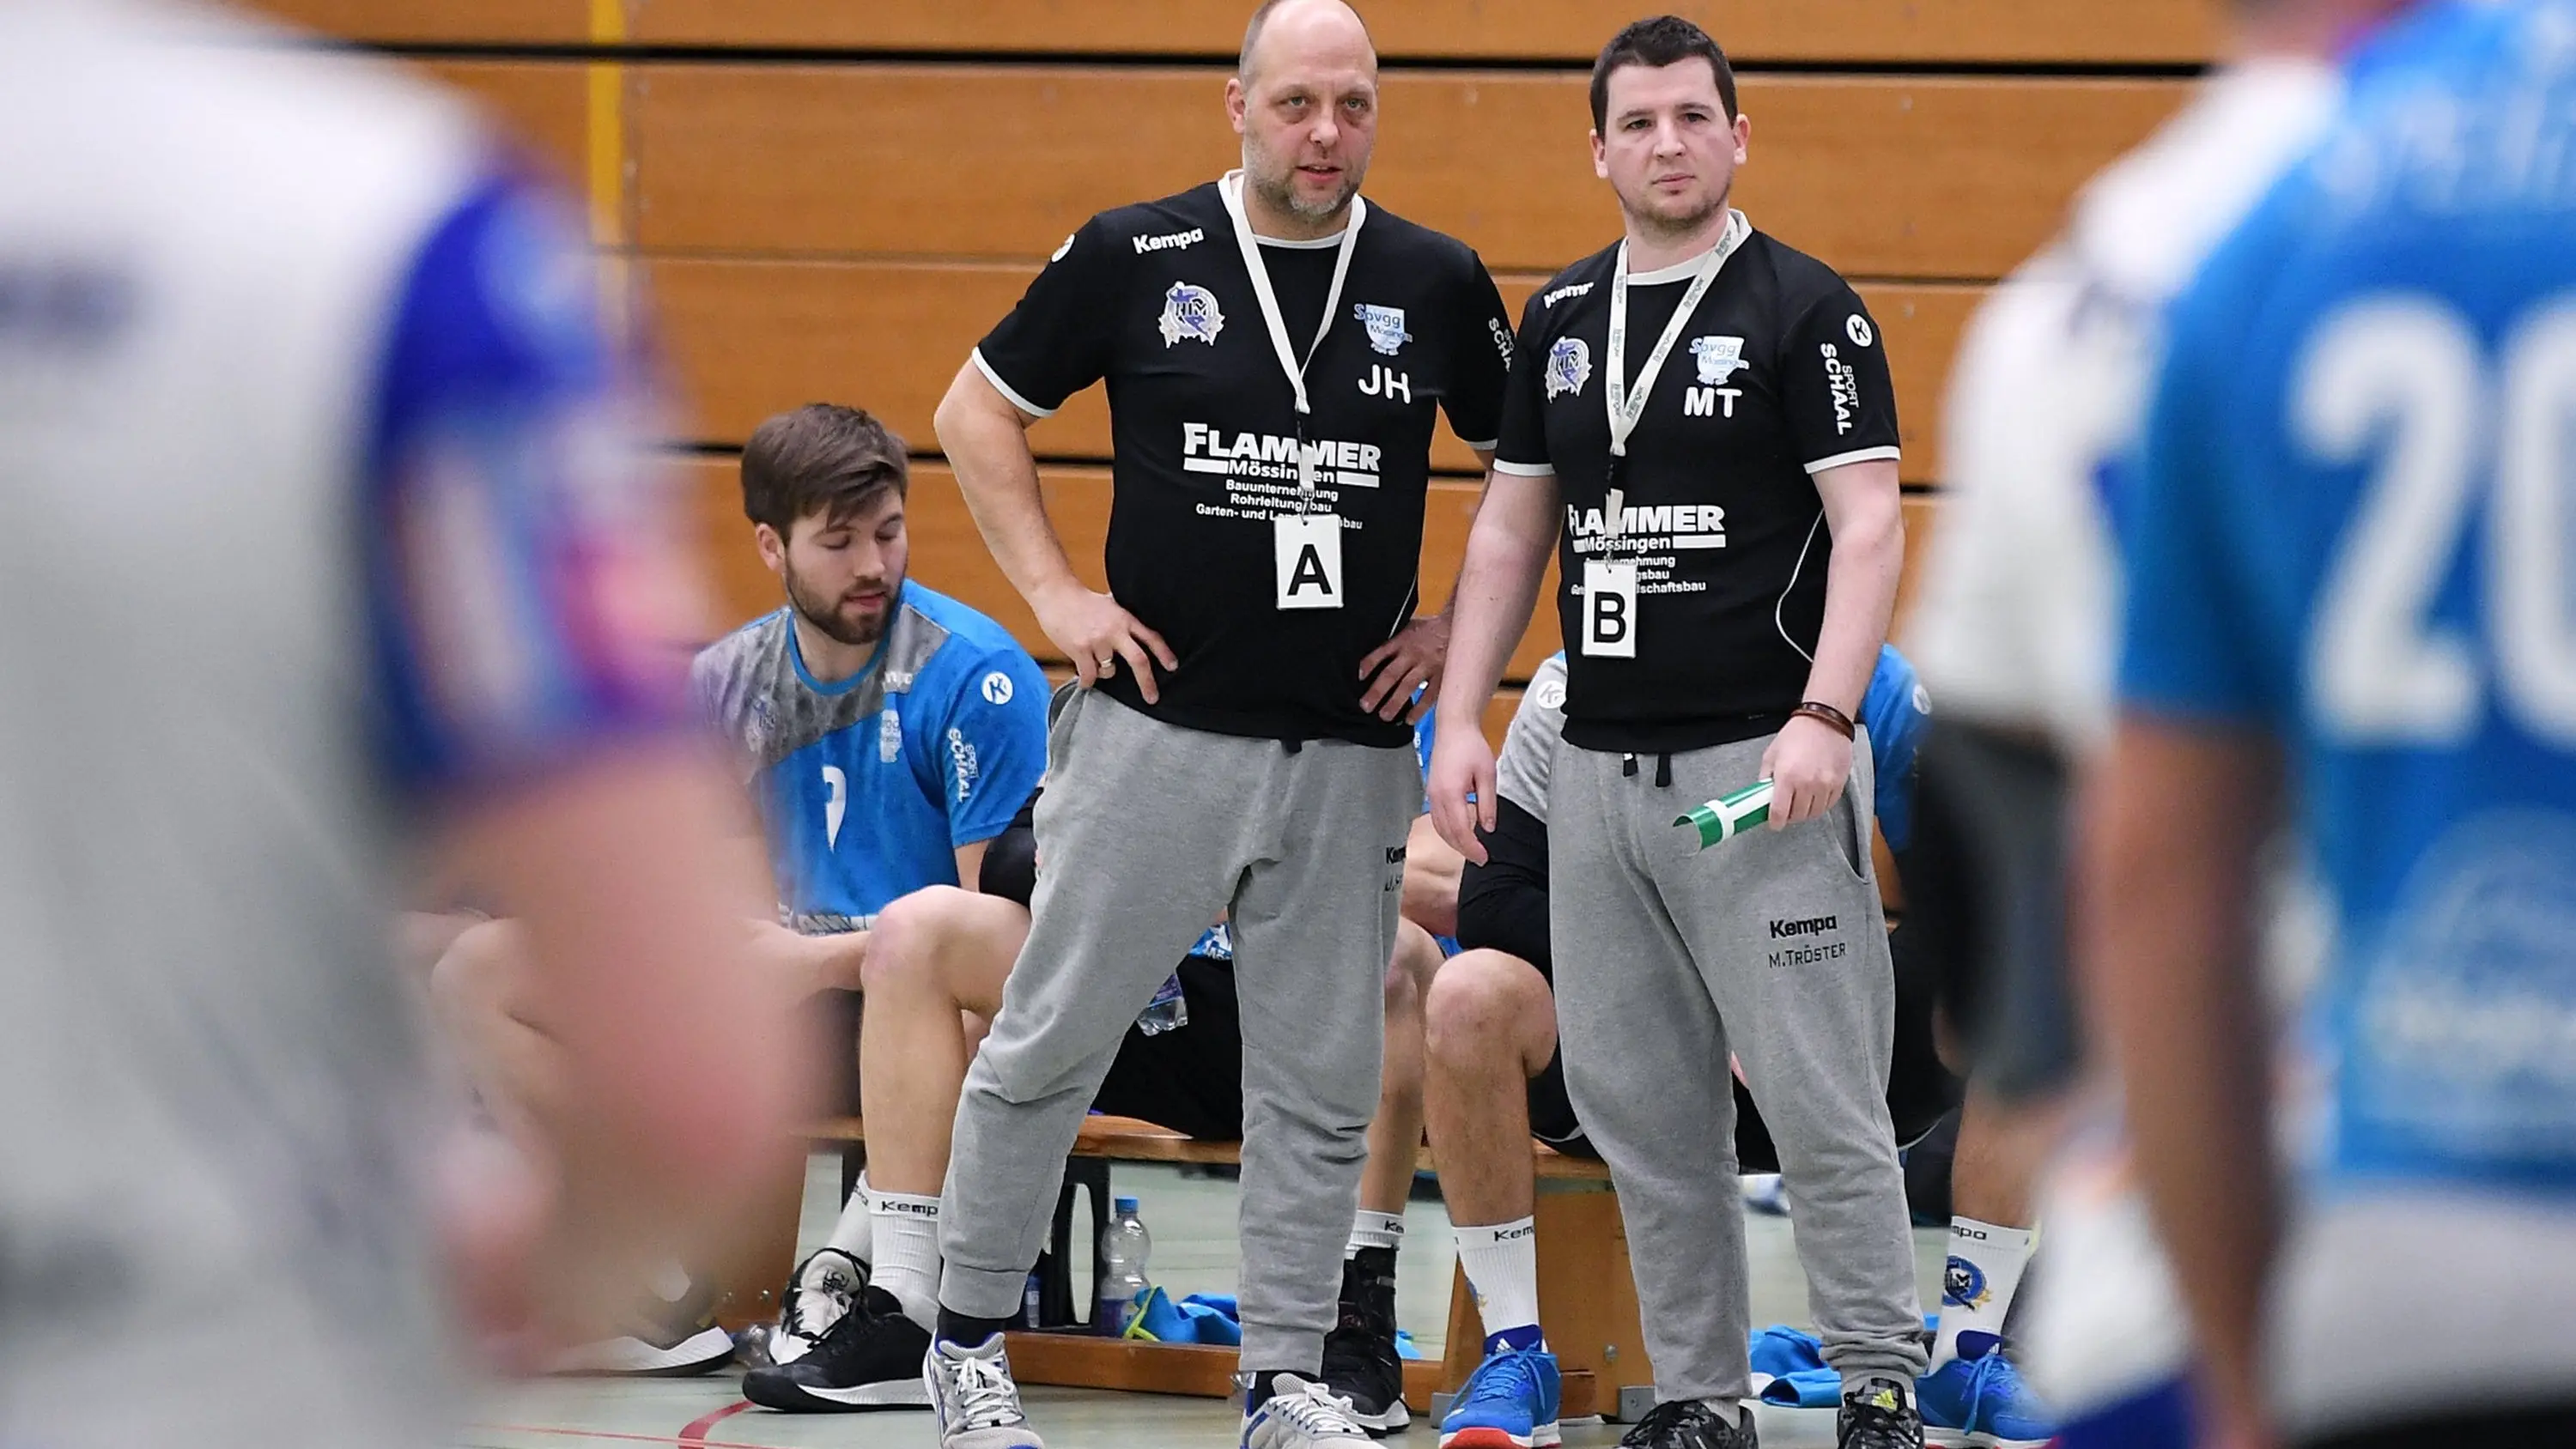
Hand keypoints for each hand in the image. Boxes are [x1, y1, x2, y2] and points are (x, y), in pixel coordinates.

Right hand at [1033, 582, 1177, 702]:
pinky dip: (1088, 681)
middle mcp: (1114, 630)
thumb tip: (1137, 631)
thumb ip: (1123, 619)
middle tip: (1152, 698)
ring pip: (1109, 671)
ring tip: (1094, 662)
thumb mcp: (1110, 604)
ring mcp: (1097, 641)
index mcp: (1124, 618)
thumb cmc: (1081, 599)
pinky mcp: (1079, 649)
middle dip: (1148, 683)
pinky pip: (1089, 675)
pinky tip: (1085, 681)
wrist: (1055, 593)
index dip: (1164, 653)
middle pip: (1139, 660)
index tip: (1173, 667)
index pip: (1151, 637)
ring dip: (1104, 672)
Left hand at [1359, 613, 1449, 721]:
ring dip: (1395, 702)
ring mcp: (1427, 666)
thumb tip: (1379, 653)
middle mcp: (1413, 654)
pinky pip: (1429, 694)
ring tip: (1385, 716)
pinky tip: (1410, 719)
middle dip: (1377, 692)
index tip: (1360, 677)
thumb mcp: (1410, 626)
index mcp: (1403, 640)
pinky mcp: (1442, 675)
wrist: (1460, 624)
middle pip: (1391, 674)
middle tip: (1366, 706)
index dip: (1369, 664)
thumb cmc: (1433, 628)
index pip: (1381, 653)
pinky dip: (1419, 708)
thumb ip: (1396, 639)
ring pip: (1408, 686)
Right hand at [1427, 729, 1496, 864]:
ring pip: (1439, 828)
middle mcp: (1436, 797)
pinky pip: (1436, 819)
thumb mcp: (1487, 775)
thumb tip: (1488, 828)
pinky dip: (1447, 831)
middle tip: (1480, 859)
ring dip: (1454, 842)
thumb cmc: (1470, 746)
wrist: (1453, 728)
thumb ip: (1488, 803)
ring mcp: (1431, 795)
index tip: (1483, 857)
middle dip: (1463, 849)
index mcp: (1450, 793)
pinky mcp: (1431, 792)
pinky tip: (1459, 834)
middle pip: (1447, 833)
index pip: (1460, 830)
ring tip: (1470, 850)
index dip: (1472, 847)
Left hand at [1757, 714, 1851, 829]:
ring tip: (1800, 801)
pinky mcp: (1839, 783)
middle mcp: (1807, 784)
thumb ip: (1766, 777)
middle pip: (1798, 816)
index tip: (1774, 824)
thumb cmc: (1797, 735)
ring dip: (1805, 811)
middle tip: (1787, 809)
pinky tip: (1814, 795)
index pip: (1780, 813)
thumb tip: (1763, 796)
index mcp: (1787, 777)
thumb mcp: (1772, 754)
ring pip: (1814, 813)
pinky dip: (1820, 805)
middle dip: (1790, 816)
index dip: (1775, 823)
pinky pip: (1828, 805)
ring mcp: (1825, 785)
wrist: (1825, 721)